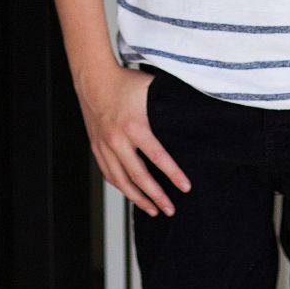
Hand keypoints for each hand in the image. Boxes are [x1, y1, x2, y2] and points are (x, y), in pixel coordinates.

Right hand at [75, 65, 191, 217]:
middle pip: (139, 176)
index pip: (158, 157)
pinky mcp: (96, 147)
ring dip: (138, 198)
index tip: (185, 188)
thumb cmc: (125, 82)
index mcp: (134, 126)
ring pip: (121, 181)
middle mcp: (118, 139)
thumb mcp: (151, 88)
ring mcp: (105, 145)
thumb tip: (195, 111)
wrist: (94, 78)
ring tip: (152, 210)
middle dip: (156, 196)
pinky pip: (109, 174)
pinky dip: (121, 187)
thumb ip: (171, 101)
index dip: (173, 175)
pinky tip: (131, 194)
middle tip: (170, 209)